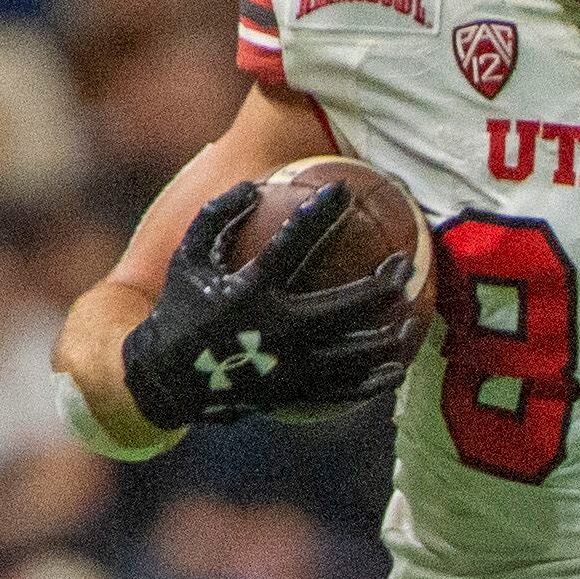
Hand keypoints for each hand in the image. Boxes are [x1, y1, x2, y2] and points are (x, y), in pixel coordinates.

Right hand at [120, 180, 420, 429]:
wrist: (168, 381)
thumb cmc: (182, 309)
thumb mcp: (188, 258)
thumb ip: (216, 217)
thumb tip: (253, 186)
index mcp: (249, 292)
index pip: (292, 243)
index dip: (320, 213)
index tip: (345, 190)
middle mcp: (278, 329)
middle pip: (351, 304)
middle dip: (386, 282)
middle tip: (406, 263)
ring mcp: (293, 366)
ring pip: (361, 349)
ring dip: (393, 330)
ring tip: (411, 312)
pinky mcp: (299, 393)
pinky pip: (352, 388)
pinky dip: (379, 376)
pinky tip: (399, 362)